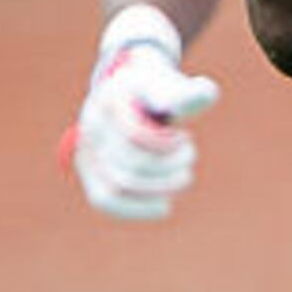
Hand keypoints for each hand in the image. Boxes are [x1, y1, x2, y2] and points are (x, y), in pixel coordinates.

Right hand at [72, 8, 220, 219]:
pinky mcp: (91, 175)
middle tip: (188, 153)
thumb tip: (204, 93)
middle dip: (171, 165)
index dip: (166, 145)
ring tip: (182, 174)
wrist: (131, 96)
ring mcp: (87, 153)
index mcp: (109, 101)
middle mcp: (91, 128)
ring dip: (162, 186)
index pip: (135, 135)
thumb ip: (186, 92)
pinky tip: (165, 205)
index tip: (181, 136)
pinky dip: (140, 208)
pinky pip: (105, 201)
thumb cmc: (156, 91)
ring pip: (119, 186)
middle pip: (131, 165)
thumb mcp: (171, 83)